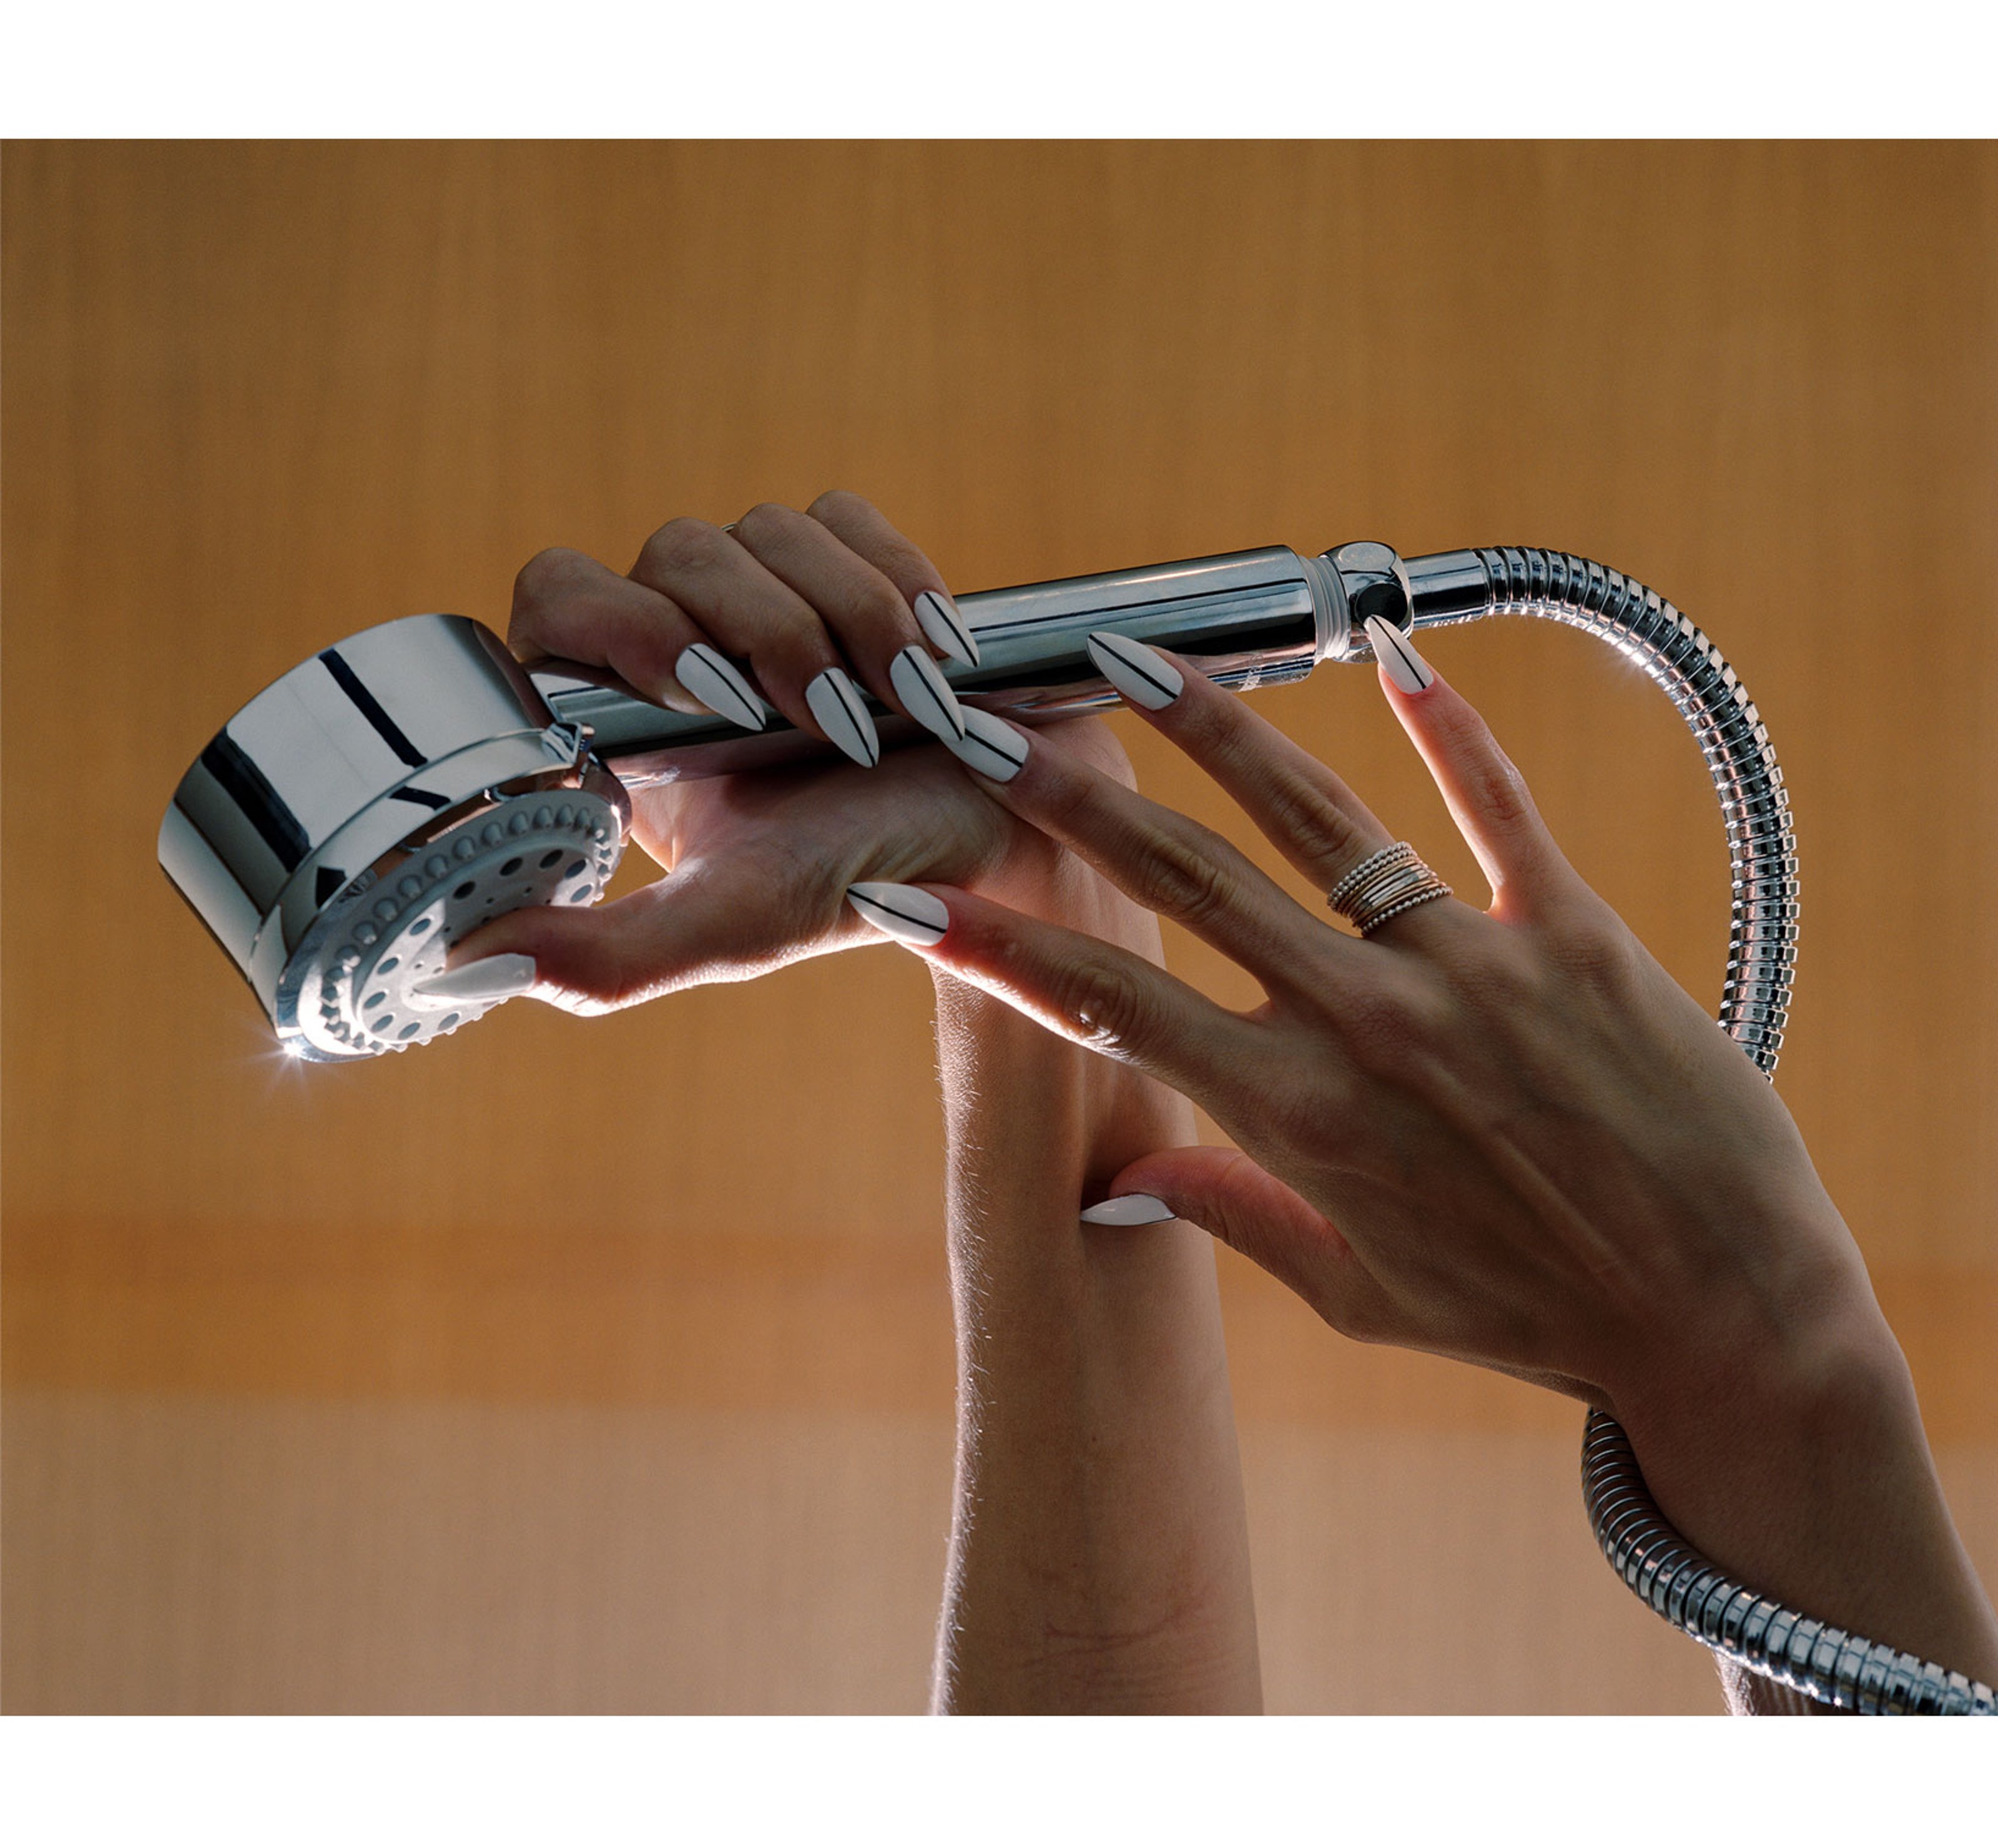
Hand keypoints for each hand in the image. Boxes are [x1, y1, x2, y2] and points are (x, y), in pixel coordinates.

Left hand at [448, 491, 1127, 1005]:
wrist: (1007, 847)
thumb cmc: (869, 886)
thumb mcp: (736, 927)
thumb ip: (607, 959)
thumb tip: (468, 964)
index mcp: (633, 718)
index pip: (560, 598)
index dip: (623, 622)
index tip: (709, 696)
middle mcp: (688, 643)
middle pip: (675, 551)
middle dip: (767, 633)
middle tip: (839, 727)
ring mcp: (772, 594)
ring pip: (767, 528)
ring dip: (849, 618)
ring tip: (906, 710)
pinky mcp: (850, 560)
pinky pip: (844, 515)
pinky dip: (898, 579)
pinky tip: (938, 657)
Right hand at [850, 625, 1868, 1417]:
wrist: (1726, 1320)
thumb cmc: (1535, 1318)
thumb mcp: (1362, 1292)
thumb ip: (1234, 1217)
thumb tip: (1117, 1187)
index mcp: (1297, 1118)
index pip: (1115, 1007)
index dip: (1003, 947)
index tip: (917, 899)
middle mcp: (1365, 1025)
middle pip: (1190, 881)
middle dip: (1076, 802)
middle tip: (995, 731)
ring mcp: (1468, 969)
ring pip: (1316, 819)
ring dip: (1214, 729)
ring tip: (1135, 663)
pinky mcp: (1571, 936)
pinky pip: (1497, 807)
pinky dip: (1445, 725)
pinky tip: (1392, 653)